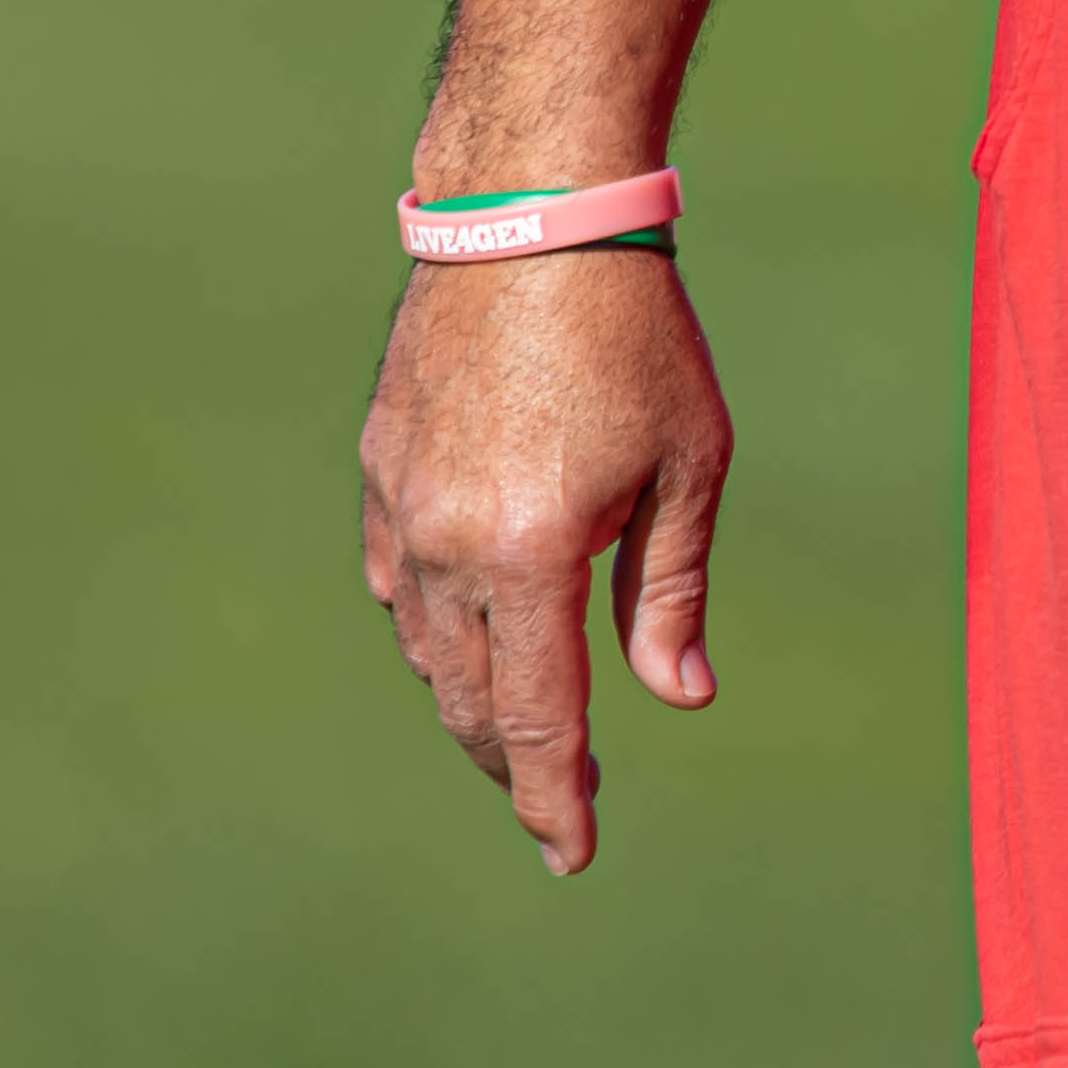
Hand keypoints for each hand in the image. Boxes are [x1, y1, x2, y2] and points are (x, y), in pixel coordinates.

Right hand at [360, 252, 732, 871]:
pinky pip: (397, 583)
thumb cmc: (636, 328)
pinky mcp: (379, 467)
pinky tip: (470, 626)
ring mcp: (401, 506)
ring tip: (523, 719)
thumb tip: (680, 698)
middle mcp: (450, 544)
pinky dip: (434, 624)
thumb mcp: (689, 461)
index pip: (537, 719)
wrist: (533, 212)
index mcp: (533, 550)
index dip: (556, 797)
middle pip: (471, 702)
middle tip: (563, 795)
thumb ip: (670, 589)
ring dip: (471, 697)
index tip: (575, 854)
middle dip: (516, 762)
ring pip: (425, 650)